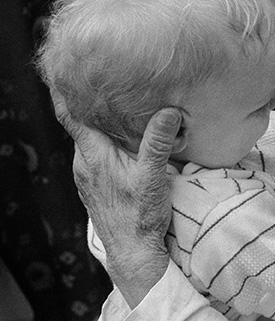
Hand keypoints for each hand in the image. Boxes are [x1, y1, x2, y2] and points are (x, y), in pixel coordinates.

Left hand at [52, 88, 180, 307]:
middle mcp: (84, 163)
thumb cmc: (139, 216)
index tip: (59, 68)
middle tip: (101, 77)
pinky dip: (105, 140)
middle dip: (88, 102)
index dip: (62, 91)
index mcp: (92, 155)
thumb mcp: (153, 175)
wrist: (133, 252)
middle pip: (81, 124)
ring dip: (99, 123)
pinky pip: (96, 154)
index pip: (70, 116)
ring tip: (114, 104)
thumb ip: (158, 141)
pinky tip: (123, 139)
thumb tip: (169, 110)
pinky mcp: (97, 185)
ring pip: (90, 140)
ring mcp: (88, 175)